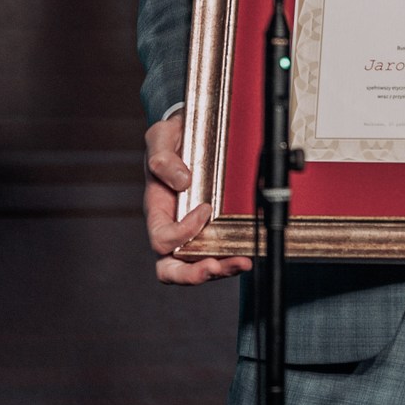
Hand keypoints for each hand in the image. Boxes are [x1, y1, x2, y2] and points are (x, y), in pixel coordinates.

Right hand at [144, 114, 249, 285]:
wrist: (192, 129)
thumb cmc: (173, 138)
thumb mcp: (161, 137)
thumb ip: (162, 158)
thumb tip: (181, 182)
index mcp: (157, 210)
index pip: (161, 239)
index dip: (182, 232)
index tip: (206, 209)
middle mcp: (173, 226)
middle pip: (171, 268)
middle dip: (193, 274)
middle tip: (215, 266)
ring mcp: (193, 231)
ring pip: (198, 267)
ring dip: (221, 269)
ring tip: (242, 263)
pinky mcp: (214, 228)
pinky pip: (218, 252)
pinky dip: (232, 258)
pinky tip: (247, 253)